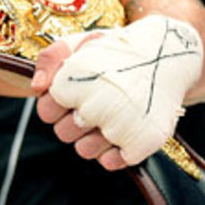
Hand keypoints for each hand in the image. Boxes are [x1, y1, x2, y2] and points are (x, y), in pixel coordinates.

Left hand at [32, 15, 202, 168]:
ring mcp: (122, 126)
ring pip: (85, 151)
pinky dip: (114, 153)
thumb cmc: (115, 52)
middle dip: (73, 122)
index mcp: (76, 82)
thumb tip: (37, 87)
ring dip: (92, 139)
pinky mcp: (143, 142)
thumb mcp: (80, 42)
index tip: (72, 93)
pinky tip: (123, 131)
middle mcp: (98, 105)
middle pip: (63, 134)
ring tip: (110, 116)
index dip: (55, 106)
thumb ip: (50, 58)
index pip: (46, 112)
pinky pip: (111, 162)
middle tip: (94, 103)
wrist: (168, 55)